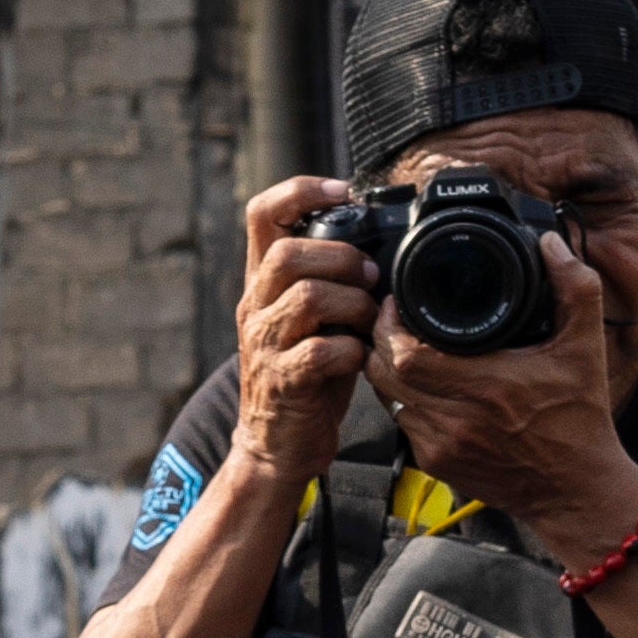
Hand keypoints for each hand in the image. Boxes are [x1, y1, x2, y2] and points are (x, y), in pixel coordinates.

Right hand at [225, 179, 388, 484]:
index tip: (342, 191)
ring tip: (369, 318)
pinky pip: (318, 351)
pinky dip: (350, 350)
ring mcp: (265, 345)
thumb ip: (330, 282)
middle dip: (340, 256)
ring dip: (352, 302)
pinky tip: (361, 357)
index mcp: (263, 283)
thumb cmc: (306, 378)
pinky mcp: (283, 383)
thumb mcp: (312, 319)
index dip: (300, 191)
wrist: (276, 446)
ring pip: (305, 297)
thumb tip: (381, 248)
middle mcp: (256, 307)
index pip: (262, 213)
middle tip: (371, 276)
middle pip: (286, 252)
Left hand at [384, 310, 637, 544]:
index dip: (390, 324)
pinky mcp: (437, 465)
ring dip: (387, 369)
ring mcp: (442, 447)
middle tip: (393, 318)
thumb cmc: (581, 420)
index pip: (407, 354)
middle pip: (384, 373)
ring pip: (387, 397)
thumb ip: (576, 288)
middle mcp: (458, 420)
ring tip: (402, 344)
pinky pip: (402, 422)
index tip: (398, 301)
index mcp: (489, 387)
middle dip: (379, 340)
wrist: (577, 492)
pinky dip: (405, 398)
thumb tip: (551, 244)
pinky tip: (422, 382)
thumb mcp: (587, 348)